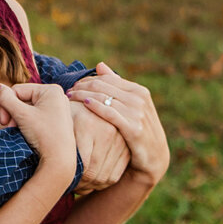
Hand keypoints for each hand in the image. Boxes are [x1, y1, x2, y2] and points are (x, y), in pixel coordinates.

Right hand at [0, 82, 76, 169]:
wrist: (59, 161)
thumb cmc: (43, 135)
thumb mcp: (22, 115)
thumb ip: (6, 99)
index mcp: (51, 90)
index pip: (18, 90)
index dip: (7, 104)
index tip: (4, 122)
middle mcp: (57, 97)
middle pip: (24, 98)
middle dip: (13, 113)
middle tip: (9, 127)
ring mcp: (58, 109)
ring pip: (29, 108)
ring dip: (18, 119)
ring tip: (18, 131)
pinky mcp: (57, 121)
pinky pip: (37, 116)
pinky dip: (28, 124)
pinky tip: (26, 133)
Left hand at [69, 62, 168, 185]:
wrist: (154, 159)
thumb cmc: (138, 132)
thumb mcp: (130, 107)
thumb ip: (116, 87)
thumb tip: (100, 65)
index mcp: (139, 91)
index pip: (107, 79)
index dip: (88, 80)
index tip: (74, 85)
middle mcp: (140, 99)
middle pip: (103, 86)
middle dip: (83, 86)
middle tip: (68, 91)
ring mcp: (138, 113)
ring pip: (104, 97)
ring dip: (84, 95)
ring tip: (69, 98)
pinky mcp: (134, 128)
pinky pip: (110, 113)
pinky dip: (96, 106)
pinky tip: (84, 104)